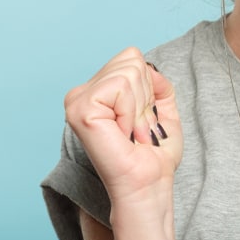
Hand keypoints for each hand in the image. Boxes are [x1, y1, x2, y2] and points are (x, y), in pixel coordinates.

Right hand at [65, 47, 183, 207]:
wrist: (149, 182)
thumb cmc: (154, 153)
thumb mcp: (162, 108)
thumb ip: (157, 82)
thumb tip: (149, 66)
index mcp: (96, 91)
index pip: (131, 57)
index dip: (148, 87)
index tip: (141, 119)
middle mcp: (82, 92)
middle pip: (132, 60)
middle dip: (145, 96)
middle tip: (137, 128)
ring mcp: (77, 100)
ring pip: (129, 72)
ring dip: (139, 107)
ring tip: (131, 132)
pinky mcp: (80, 109)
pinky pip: (120, 86)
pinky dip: (131, 111)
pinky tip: (122, 133)